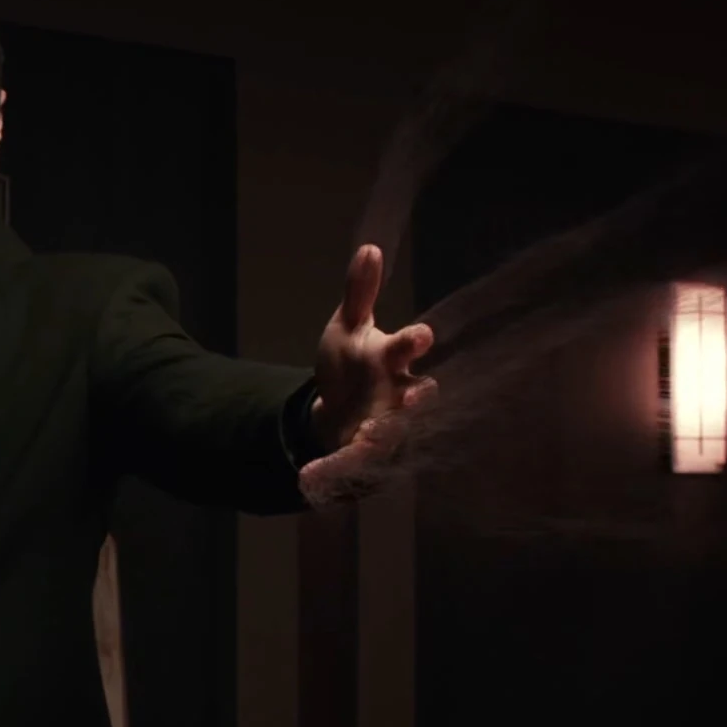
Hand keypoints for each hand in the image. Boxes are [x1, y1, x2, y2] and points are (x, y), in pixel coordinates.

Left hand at [309, 244, 436, 452]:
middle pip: (415, 397)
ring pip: (391, 435)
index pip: (410, 349)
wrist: (339, 407)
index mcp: (392, 360)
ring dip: (381, 436)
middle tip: (414, 395)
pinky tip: (307, 478)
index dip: (415, 343)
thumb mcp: (348, 326)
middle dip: (417, 396)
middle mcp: (397, 395)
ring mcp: (385, 427)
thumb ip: (359, 293)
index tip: (420, 334)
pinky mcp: (364, 456)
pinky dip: (331, 471)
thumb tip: (368, 248)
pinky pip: (351, 465)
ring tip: (367, 438)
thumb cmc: (353, 362)